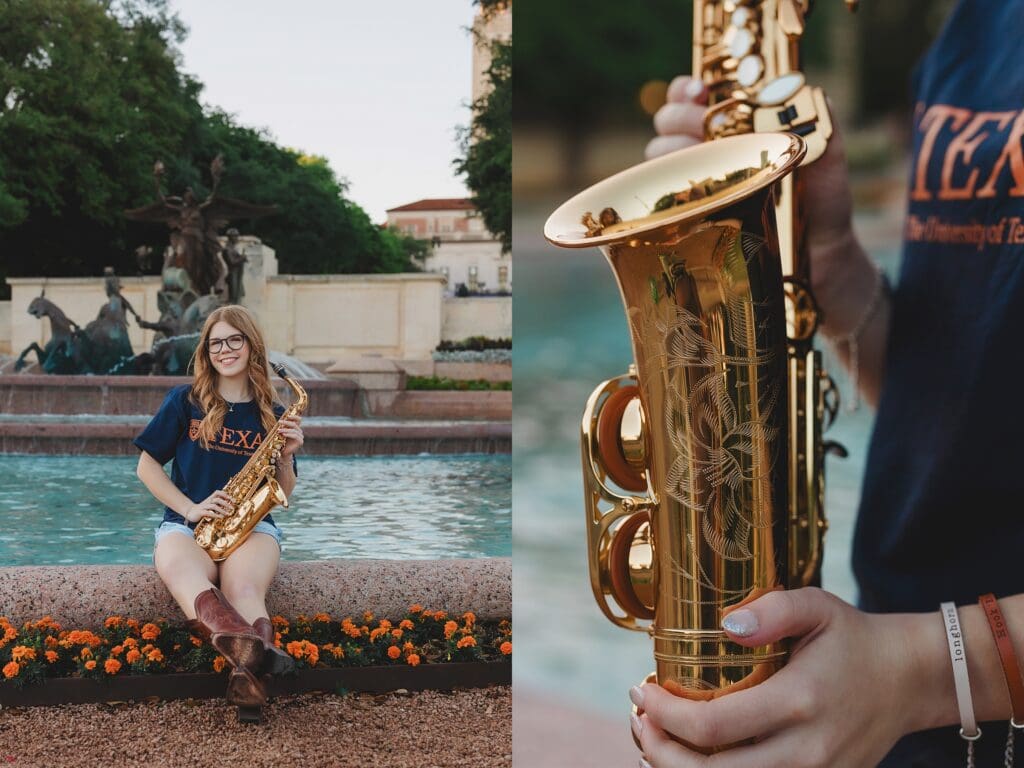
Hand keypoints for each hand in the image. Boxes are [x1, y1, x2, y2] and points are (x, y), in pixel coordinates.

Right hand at [184, 490, 234, 523]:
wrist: (190, 512)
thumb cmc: (203, 509)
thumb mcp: (210, 505)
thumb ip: (218, 504)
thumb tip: (229, 505)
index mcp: (210, 498)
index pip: (217, 492)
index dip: (225, 494)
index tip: (233, 500)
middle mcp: (207, 501)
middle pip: (217, 499)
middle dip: (226, 503)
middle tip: (232, 508)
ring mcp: (204, 506)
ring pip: (214, 506)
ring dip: (222, 510)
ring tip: (227, 514)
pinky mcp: (200, 512)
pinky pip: (208, 512)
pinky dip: (215, 515)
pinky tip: (220, 517)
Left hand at [277, 414, 303, 457]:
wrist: (283, 452)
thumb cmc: (281, 442)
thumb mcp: (282, 432)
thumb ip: (283, 427)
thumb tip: (280, 420)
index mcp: (296, 428)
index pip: (298, 420)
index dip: (294, 417)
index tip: (287, 416)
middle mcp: (299, 432)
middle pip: (295, 424)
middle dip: (286, 422)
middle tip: (279, 422)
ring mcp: (300, 437)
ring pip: (294, 430)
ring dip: (285, 429)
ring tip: (278, 430)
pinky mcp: (300, 442)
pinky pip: (295, 436)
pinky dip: (289, 434)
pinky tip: (283, 434)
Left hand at [631, 588, 922, 767]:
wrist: (910, 680)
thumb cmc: (853, 638)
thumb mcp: (818, 606)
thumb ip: (773, 608)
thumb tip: (727, 623)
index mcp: (798, 702)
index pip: (712, 727)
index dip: (664, 715)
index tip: (640, 690)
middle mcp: (805, 751)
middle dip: (660, 751)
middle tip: (639, 719)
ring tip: (655, 740)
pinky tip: (693, 757)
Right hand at [645, 75, 856, 320]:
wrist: (819, 265)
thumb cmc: (824, 211)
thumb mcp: (830, 162)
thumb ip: (823, 125)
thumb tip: (808, 92)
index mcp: (738, 131)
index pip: (695, 98)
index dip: (688, 89)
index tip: (700, 92)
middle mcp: (709, 154)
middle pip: (668, 123)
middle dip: (676, 116)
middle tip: (700, 125)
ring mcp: (695, 186)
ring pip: (657, 156)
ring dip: (667, 151)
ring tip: (694, 161)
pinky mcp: (686, 218)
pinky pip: (657, 197)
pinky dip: (657, 187)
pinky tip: (675, 189)